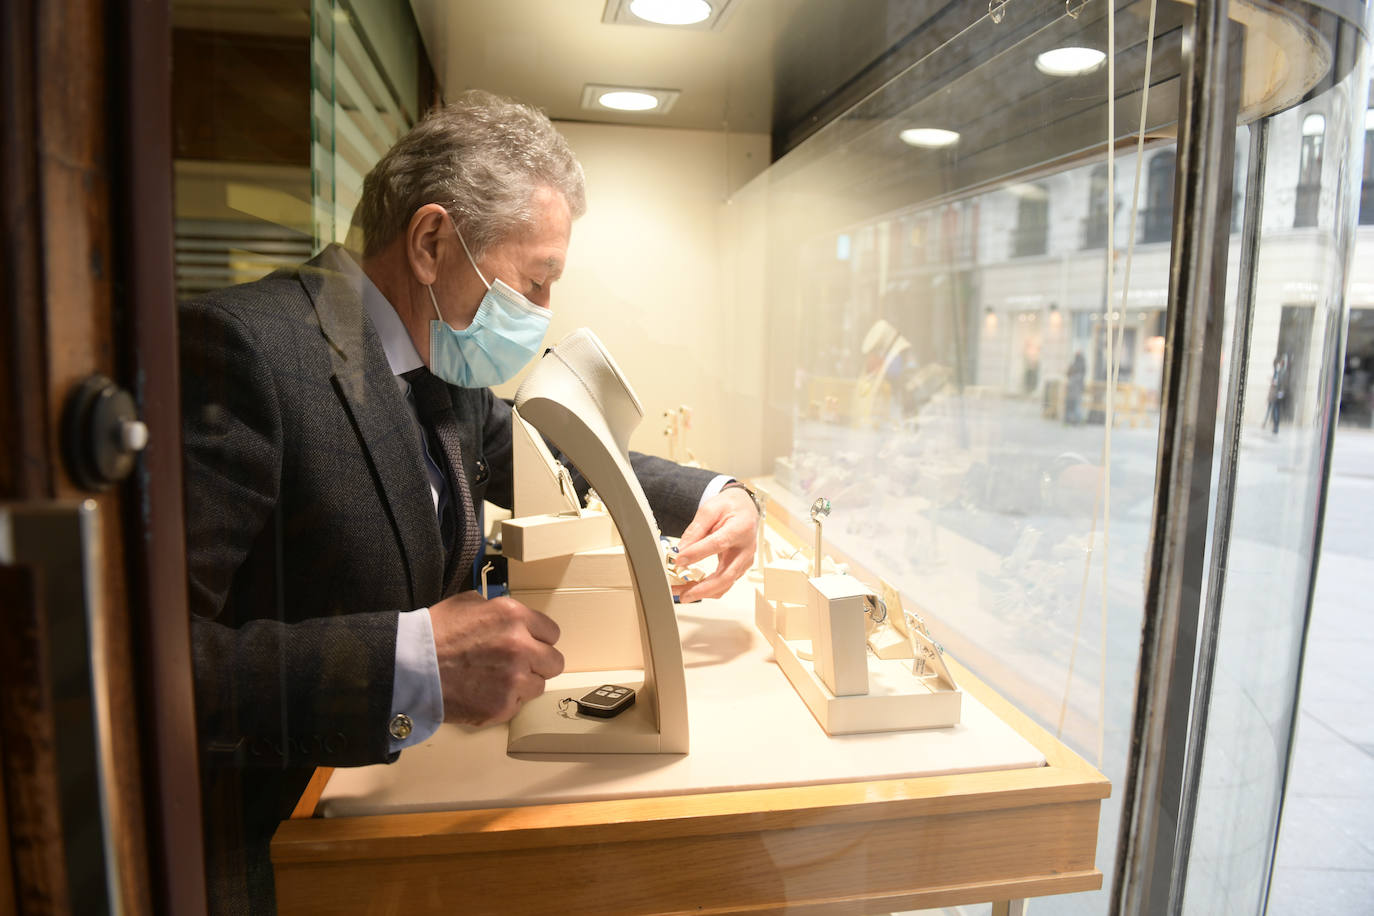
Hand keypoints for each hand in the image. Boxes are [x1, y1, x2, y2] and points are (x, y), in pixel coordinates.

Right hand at [428, 591, 563, 725]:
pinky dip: (504, 701)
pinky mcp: (503, 706)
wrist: (409, 667)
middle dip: (538, 663)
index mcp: (514, 617)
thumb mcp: (467, 603)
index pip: (552, 632)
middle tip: (517, 664)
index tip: (530, 644)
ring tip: (495, 679)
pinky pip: (517, 705)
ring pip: (538, 686)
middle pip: (554, 662)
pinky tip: (483, 692)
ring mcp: (514, 679)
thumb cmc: (434, 634)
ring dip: (522, 684)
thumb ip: (498, 610)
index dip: (539, 638)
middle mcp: (520, 647)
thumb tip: (510, 619)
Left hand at [672, 485, 759, 601]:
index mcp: (741, 528)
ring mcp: (745, 561)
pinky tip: (692, 588)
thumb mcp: (710, 509)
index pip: (718, 543)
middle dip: (702, 588)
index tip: (678, 560)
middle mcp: (746, 549)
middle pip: (726, 575)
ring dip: (703, 592)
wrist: (745, 508)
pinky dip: (708, 589)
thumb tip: (681, 549)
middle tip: (682, 593)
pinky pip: (725, 583)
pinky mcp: (740, 568)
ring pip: (725, 584)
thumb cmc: (730, 507)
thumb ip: (696, 529)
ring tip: (681, 593)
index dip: (697, 554)